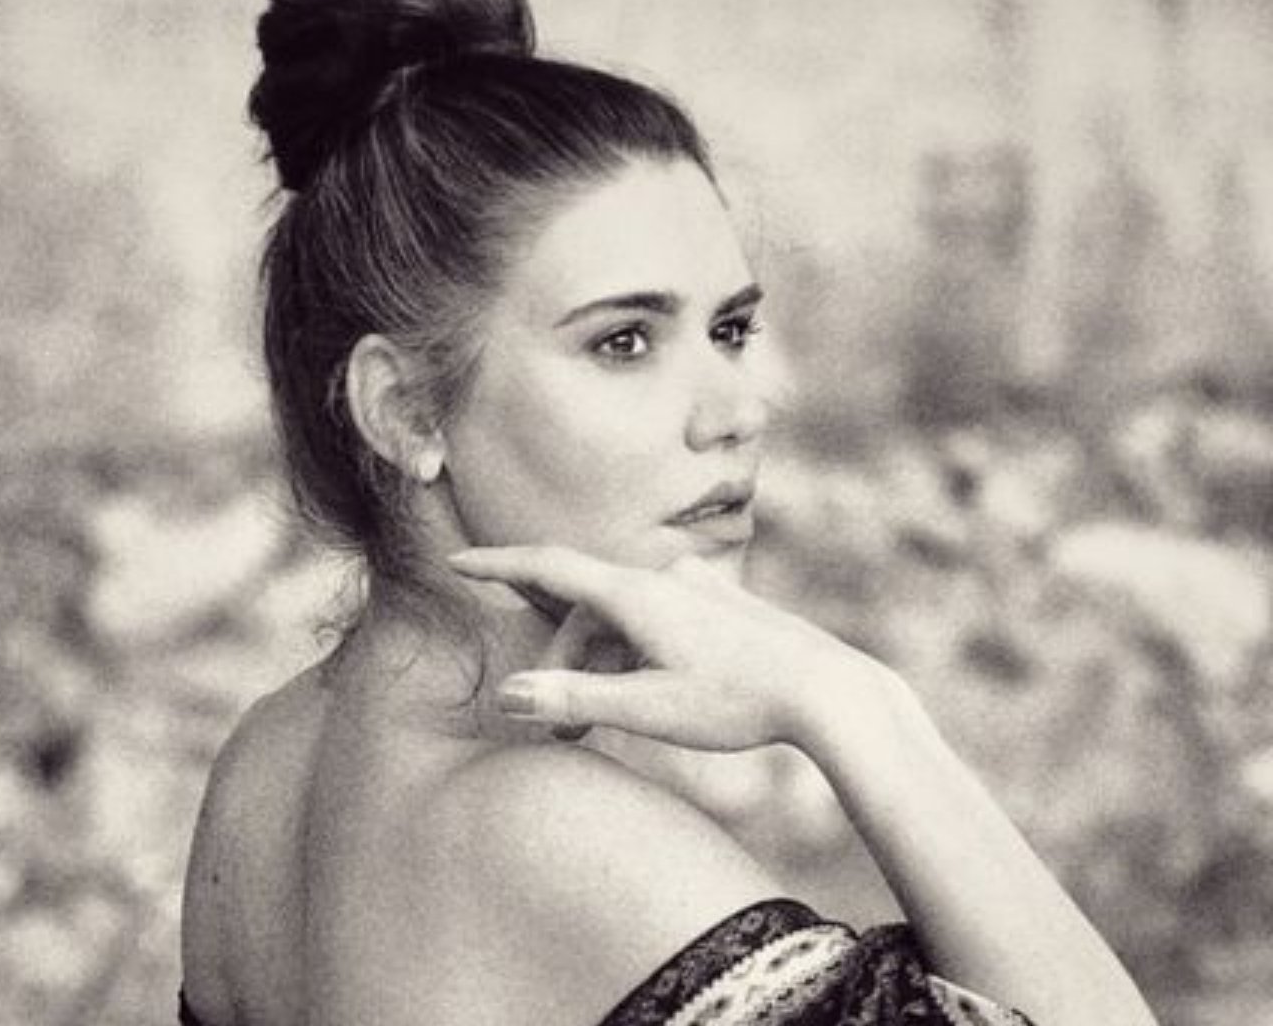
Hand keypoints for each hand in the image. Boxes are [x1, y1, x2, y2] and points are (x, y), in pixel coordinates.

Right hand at [448, 545, 902, 754]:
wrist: (830, 691)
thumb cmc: (737, 702)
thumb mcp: (648, 709)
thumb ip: (574, 698)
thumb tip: (506, 694)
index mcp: (635, 594)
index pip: (548, 567)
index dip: (497, 565)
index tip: (456, 560)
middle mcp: (662, 577)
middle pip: (584, 610)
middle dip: (560, 662)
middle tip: (556, 727)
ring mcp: (695, 587)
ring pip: (621, 619)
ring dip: (599, 663)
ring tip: (601, 723)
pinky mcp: (720, 604)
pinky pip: (654, 620)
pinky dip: (632, 652)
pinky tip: (647, 692)